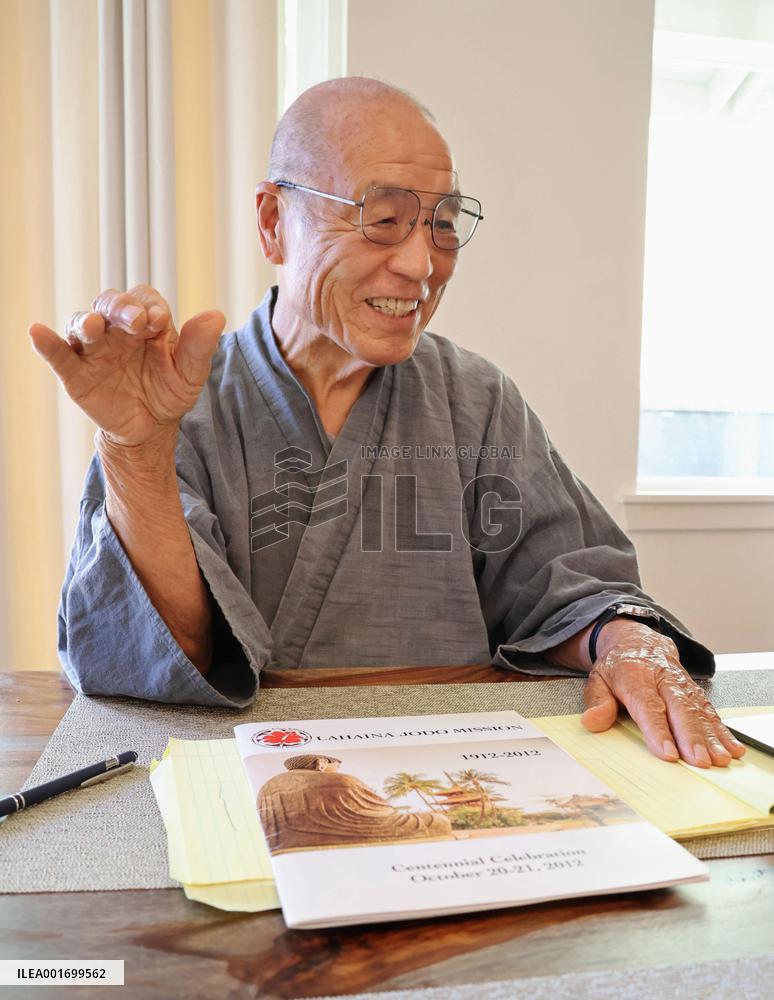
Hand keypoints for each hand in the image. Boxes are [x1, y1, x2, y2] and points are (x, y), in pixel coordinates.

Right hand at [29, 286, 224, 447]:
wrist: (149, 428)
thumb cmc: (168, 392)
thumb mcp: (190, 373)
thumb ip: (199, 347)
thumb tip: (216, 316)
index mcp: (146, 322)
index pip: (145, 300)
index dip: (151, 306)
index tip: (160, 320)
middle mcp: (116, 328)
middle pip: (111, 303)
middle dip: (122, 308)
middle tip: (136, 321)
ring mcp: (94, 348)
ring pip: (83, 323)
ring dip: (87, 322)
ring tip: (93, 327)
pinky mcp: (75, 372)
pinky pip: (58, 353)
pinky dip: (47, 343)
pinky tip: (37, 332)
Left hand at [581, 622, 745, 766]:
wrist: (639, 641)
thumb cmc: (618, 667)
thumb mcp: (597, 679)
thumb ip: (597, 701)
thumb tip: (592, 722)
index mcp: (636, 675)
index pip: (648, 705)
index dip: (658, 730)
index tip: (668, 753)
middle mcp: (664, 678)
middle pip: (680, 709)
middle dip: (691, 737)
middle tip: (700, 761)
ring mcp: (683, 685)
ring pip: (699, 711)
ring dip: (711, 737)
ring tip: (719, 760)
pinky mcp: (695, 692)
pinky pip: (710, 712)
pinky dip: (723, 731)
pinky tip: (732, 748)